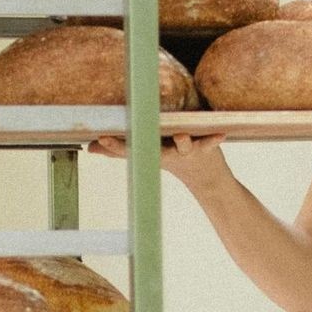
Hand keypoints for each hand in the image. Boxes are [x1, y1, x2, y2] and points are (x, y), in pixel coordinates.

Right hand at [87, 133, 229, 188]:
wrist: (206, 176)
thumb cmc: (172, 156)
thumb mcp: (146, 153)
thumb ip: (119, 150)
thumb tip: (90, 147)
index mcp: (151, 153)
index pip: (129, 150)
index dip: (114, 145)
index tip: (100, 137)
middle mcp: (166, 153)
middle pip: (151, 149)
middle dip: (141, 145)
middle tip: (131, 138)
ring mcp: (186, 151)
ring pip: (183, 146)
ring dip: (182, 142)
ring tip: (181, 136)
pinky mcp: (205, 147)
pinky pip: (209, 142)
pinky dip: (214, 139)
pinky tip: (221, 135)